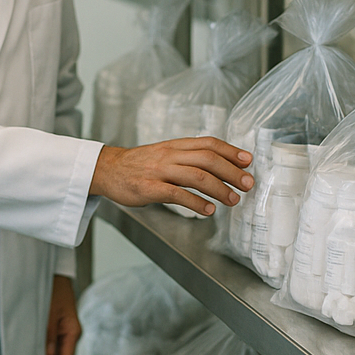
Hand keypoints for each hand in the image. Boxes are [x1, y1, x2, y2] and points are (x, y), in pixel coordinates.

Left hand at [45, 275, 80, 354]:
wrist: (53, 272)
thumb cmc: (53, 289)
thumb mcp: (48, 315)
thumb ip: (47, 337)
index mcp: (73, 331)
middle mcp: (71, 331)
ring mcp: (65, 328)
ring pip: (56, 350)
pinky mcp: (57, 324)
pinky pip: (52, 341)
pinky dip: (44, 349)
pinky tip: (35, 354)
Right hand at [89, 137, 253, 216]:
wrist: (107, 169)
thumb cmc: (139, 165)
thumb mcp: (164, 154)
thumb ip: (187, 158)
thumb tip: (219, 166)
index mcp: (174, 145)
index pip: (208, 143)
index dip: (231, 151)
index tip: (248, 161)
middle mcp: (169, 155)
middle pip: (207, 159)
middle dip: (231, 172)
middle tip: (247, 184)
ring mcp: (158, 171)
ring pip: (196, 176)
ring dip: (219, 189)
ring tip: (233, 200)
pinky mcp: (148, 188)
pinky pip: (177, 194)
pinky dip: (196, 203)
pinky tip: (208, 210)